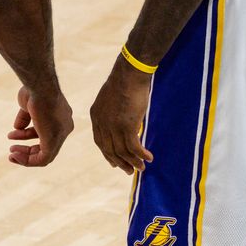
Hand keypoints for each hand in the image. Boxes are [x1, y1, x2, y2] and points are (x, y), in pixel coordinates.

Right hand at [7, 85, 72, 166]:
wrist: (39, 87)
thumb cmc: (34, 91)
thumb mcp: (27, 104)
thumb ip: (25, 117)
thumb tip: (18, 128)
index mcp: (60, 116)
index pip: (45, 131)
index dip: (28, 134)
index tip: (14, 133)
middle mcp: (64, 127)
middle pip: (46, 144)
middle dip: (27, 147)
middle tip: (12, 148)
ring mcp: (61, 135)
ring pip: (45, 154)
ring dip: (26, 155)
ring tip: (11, 153)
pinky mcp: (54, 142)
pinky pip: (43, 159)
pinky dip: (28, 161)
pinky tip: (15, 156)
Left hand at [90, 55, 154, 173]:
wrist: (130, 74)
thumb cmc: (124, 82)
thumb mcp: (111, 98)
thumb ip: (112, 111)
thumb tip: (121, 121)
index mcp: (96, 115)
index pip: (99, 141)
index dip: (107, 154)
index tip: (115, 162)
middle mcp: (102, 123)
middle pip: (110, 149)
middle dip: (120, 162)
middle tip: (129, 171)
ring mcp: (114, 126)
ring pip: (123, 151)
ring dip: (133, 162)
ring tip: (142, 168)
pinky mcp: (127, 126)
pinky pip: (134, 147)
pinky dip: (141, 155)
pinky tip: (149, 158)